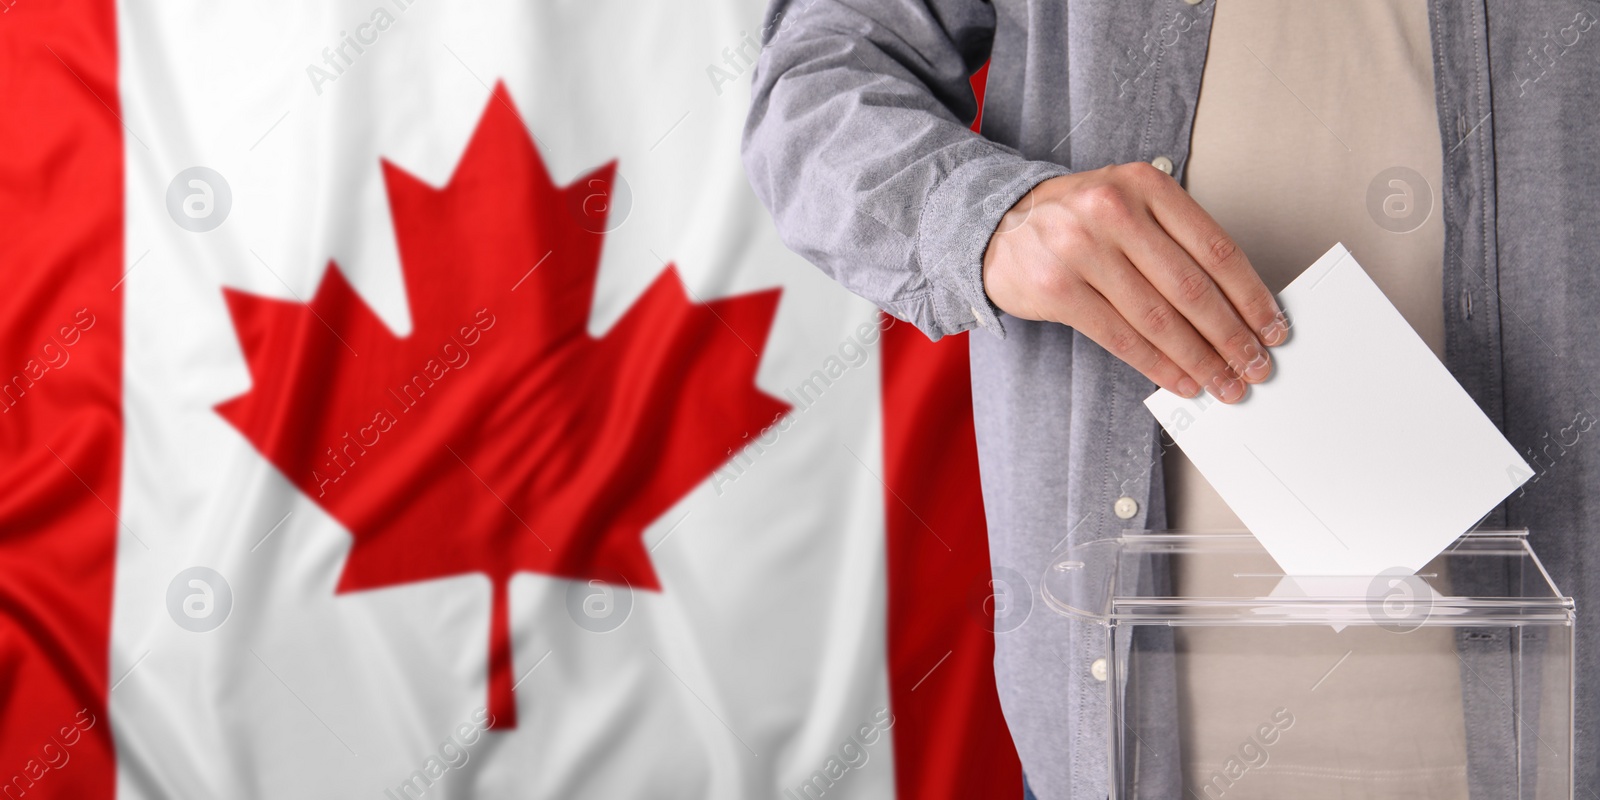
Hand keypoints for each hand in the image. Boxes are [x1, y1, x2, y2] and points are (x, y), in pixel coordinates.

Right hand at [981, 163, 1287, 402]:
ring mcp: (1081, 249)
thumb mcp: (1128, 204)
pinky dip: (1158, 366)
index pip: (1216, 248)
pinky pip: (1121, 337)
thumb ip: (1175, 240)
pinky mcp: (1057, 289)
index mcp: (1146, 185)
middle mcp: (1114, 210)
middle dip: (1231, 337)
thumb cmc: (1073, 220)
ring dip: (1199, 360)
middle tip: (1253, 366)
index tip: (1272, 327)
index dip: (1251, 296)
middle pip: (1192, 289)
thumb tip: (1234, 306)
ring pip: (1159, 319)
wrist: (996, 225)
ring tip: (1222, 382)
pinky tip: (1179, 380)